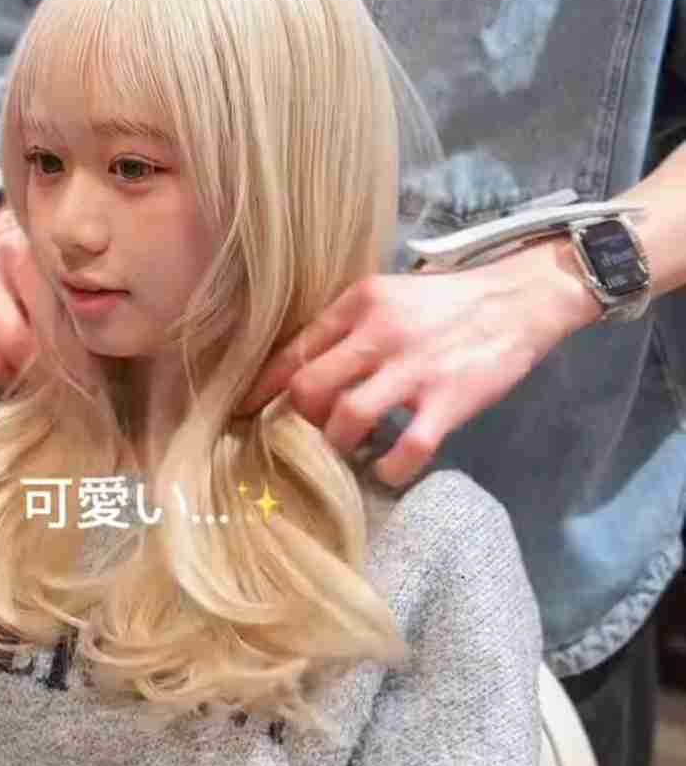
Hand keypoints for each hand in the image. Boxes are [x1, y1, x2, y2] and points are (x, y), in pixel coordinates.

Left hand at [237, 242, 596, 487]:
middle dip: (302, 421)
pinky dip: (389, 470)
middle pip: (309, 389)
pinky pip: (406, 451)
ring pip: (348, 421)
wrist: (519, 299)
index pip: (294, 350)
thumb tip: (301, 370)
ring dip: (340, 447)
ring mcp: (415, 370)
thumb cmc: (446, 302)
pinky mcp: (449, 401)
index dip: (264, 388)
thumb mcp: (389, 296)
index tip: (246, 413)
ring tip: (352, 452)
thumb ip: (347, 326)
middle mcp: (380, 333)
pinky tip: (388, 470)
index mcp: (360, 302)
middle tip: (315, 433)